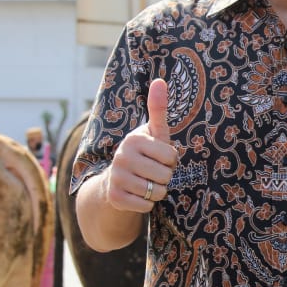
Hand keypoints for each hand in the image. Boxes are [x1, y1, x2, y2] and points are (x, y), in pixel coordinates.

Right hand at [104, 79, 177, 212]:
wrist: (116, 181)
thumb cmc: (144, 153)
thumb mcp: (153, 132)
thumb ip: (158, 109)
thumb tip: (160, 80)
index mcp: (133, 139)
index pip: (171, 156)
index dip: (170, 160)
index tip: (159, 157)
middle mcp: (121, 156)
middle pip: (166, 176)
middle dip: (165, 177)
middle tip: (152, 171)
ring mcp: (116, 177)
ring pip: (157, 192)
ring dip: (157, 191)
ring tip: (146, 182)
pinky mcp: (115, 198)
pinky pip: (147, 206)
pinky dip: (147, 204)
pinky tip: (138, 195)